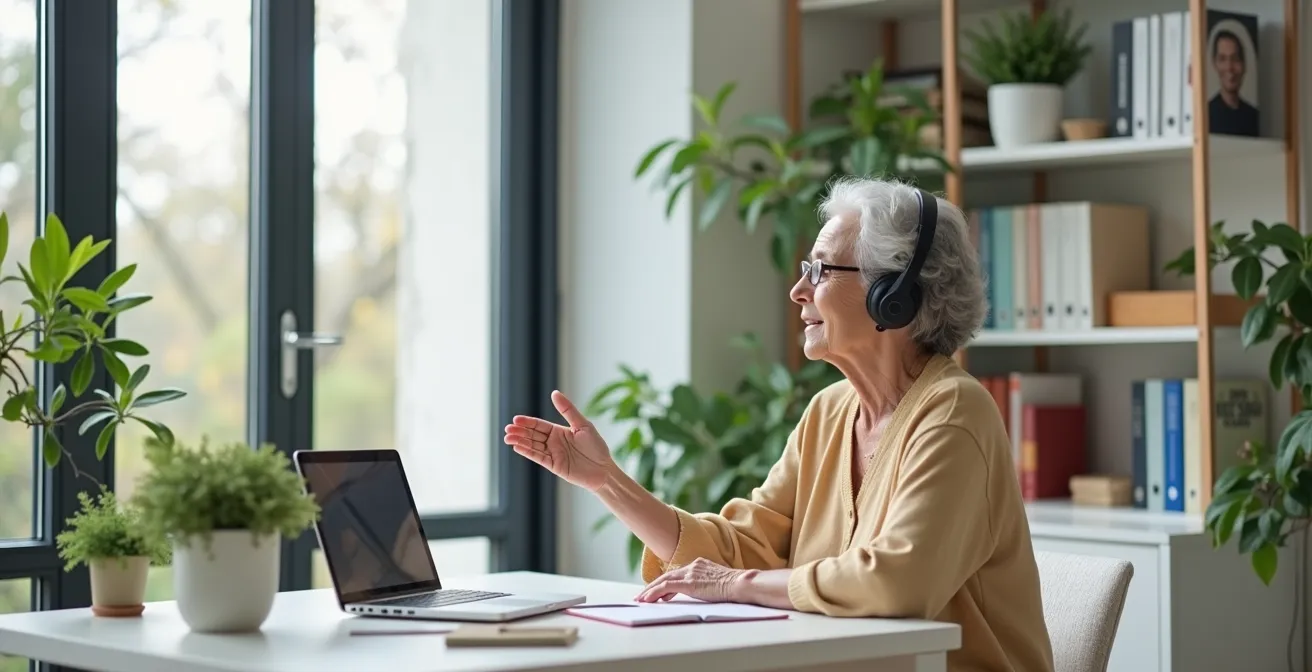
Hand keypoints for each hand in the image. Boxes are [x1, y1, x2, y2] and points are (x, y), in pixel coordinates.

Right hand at [503, 390, 615, 490]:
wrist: (604, 469)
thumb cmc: (596, 446)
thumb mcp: (583, 424)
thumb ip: (567, 410)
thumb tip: (554, 392)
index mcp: (559, 431)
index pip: (539, 425)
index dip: (527, 422)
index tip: (515, 419)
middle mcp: (553, 442)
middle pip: (533, 435)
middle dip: (520, 431)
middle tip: (507, 428)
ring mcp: (552, 454)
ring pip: (532, 446)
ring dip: (520, 441)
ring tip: (507, 437)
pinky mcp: (553, 466)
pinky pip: (538, 457)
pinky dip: (528, 452)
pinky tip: (518, 447)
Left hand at [635, 558, 749, 603]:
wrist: (741, 584)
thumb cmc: (736, 586)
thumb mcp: (719, 583)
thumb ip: (708, 585)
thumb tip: (705, 592)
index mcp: (700, 564)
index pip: (678, 574)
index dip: (665, 583)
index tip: (658, 593)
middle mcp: (693, 566)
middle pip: (667, 576)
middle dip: (653, 586)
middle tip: (642, 596)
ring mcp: (690, 573)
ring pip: (663, 581)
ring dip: (650, 591)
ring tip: (640, 599)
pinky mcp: (689, 583)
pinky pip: (666, 587)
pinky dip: (654, 593)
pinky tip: (647, 600)